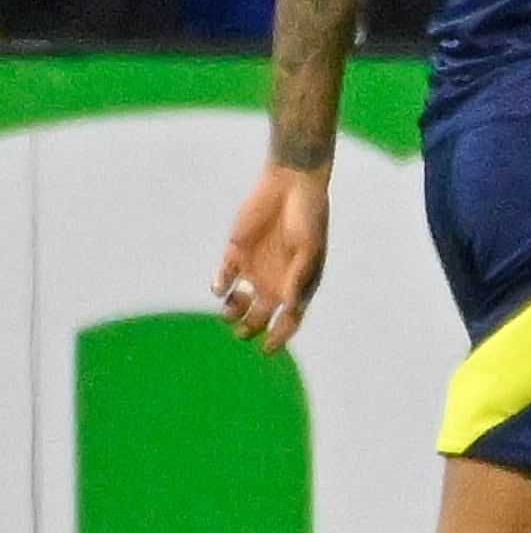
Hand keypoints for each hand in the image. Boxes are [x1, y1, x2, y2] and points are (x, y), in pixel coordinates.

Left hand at [214, 164, 330, 350]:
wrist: (291, 183)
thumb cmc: (308, 216)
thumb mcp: (309, 248)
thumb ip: (298, 277)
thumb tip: (288, 307)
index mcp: (297, 283)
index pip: (289, 319)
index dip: (279, 336)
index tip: (267, 348)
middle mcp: (275, 280)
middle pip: (259, 316)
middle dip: (249, 328)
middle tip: (241, 330)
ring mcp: (254, 267)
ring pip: (237, 302)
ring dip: (232, 311)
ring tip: (231, 307)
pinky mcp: (235, 252)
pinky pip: (223, 278)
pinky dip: (219, 286)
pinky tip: (222, 286)